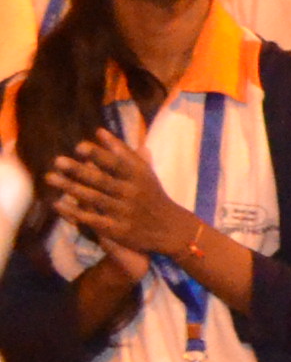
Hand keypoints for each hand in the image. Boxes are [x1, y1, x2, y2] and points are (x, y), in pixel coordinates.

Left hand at [46, 130, 189, 263]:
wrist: (169, 229)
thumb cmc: (150, 194)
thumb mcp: (143, 172)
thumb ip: (121, 152)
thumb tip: (99, 131)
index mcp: (137, 177)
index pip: (117, 163)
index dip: (98, 155)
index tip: (79, 147)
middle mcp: (131, 193)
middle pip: (102, 180)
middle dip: (80, 171)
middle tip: (58, 161)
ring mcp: (124, 212)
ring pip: (94, 199)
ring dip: (71, 188)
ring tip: (49, 178)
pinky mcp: (118, 230)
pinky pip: (93, 220)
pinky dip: (75, 212)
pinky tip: (58, 203)